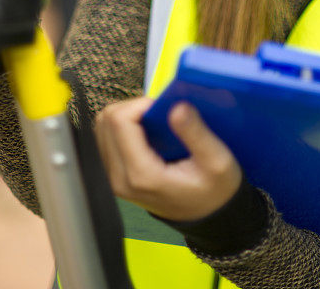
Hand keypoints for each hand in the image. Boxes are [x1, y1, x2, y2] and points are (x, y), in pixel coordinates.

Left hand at [95, 97, 241, 221]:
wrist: (206, 216)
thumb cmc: (214, 190)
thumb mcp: (217, 161)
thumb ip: (195, 132)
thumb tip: (177, 106)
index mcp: (142, 175)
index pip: (120, 122)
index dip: (140, 104)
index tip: (163, 107)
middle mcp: (120, 179)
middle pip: (106, 121)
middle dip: (133, 107)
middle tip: (159, 113)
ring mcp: (113, 178)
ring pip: (103, 127)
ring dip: (127, 115)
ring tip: (153, 121)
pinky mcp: (113, 175)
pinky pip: (106, 138)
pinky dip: (123, 126)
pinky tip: (146, 132)